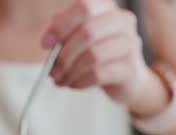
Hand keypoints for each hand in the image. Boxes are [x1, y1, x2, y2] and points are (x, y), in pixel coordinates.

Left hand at [43, 0, 170, 116]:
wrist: (129, 79)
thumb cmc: (100, 55)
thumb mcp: (80, 38)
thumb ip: (64, 33)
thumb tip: (49, 42)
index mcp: (108, 8)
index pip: (84, 8)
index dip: (61, 26)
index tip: (45, 44)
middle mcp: (123, 22)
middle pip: (88, 32)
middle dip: (64, 54)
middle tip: (52, 70)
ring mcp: (130, 45)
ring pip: (92, 56)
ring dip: (70, 71)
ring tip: (61, 80)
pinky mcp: (129, 69)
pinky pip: (98, 75)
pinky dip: (80, 82)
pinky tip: (74, 84)